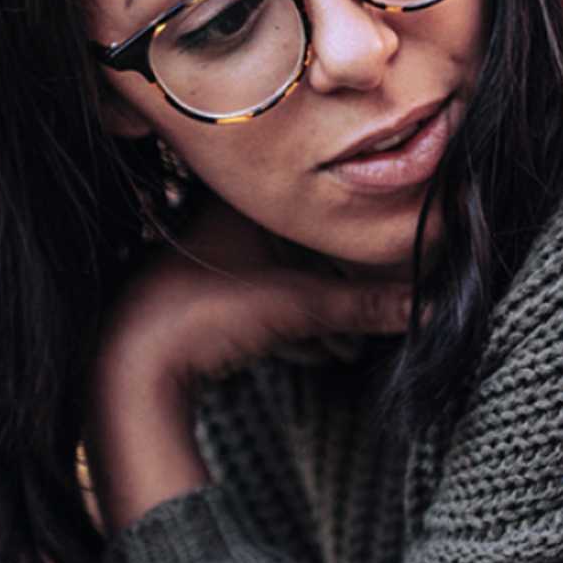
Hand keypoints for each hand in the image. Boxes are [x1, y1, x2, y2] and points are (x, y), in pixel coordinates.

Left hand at [87, 198, 412, 529]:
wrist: (131, 369)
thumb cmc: (203, 317)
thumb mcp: (298, 307)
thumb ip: (367, 304)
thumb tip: (431, 305)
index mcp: (243, 194)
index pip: (321, 198)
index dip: (359, 229)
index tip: (394, 253)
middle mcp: (225, 212)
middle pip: (309, 241)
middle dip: (345, 282)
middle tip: (383, 305)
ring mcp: (211, 252)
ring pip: (288, 271)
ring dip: (321, 307)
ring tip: (349, 345)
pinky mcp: (204, 289)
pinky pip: (265, 294)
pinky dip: (293, 320)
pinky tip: (317, 353)